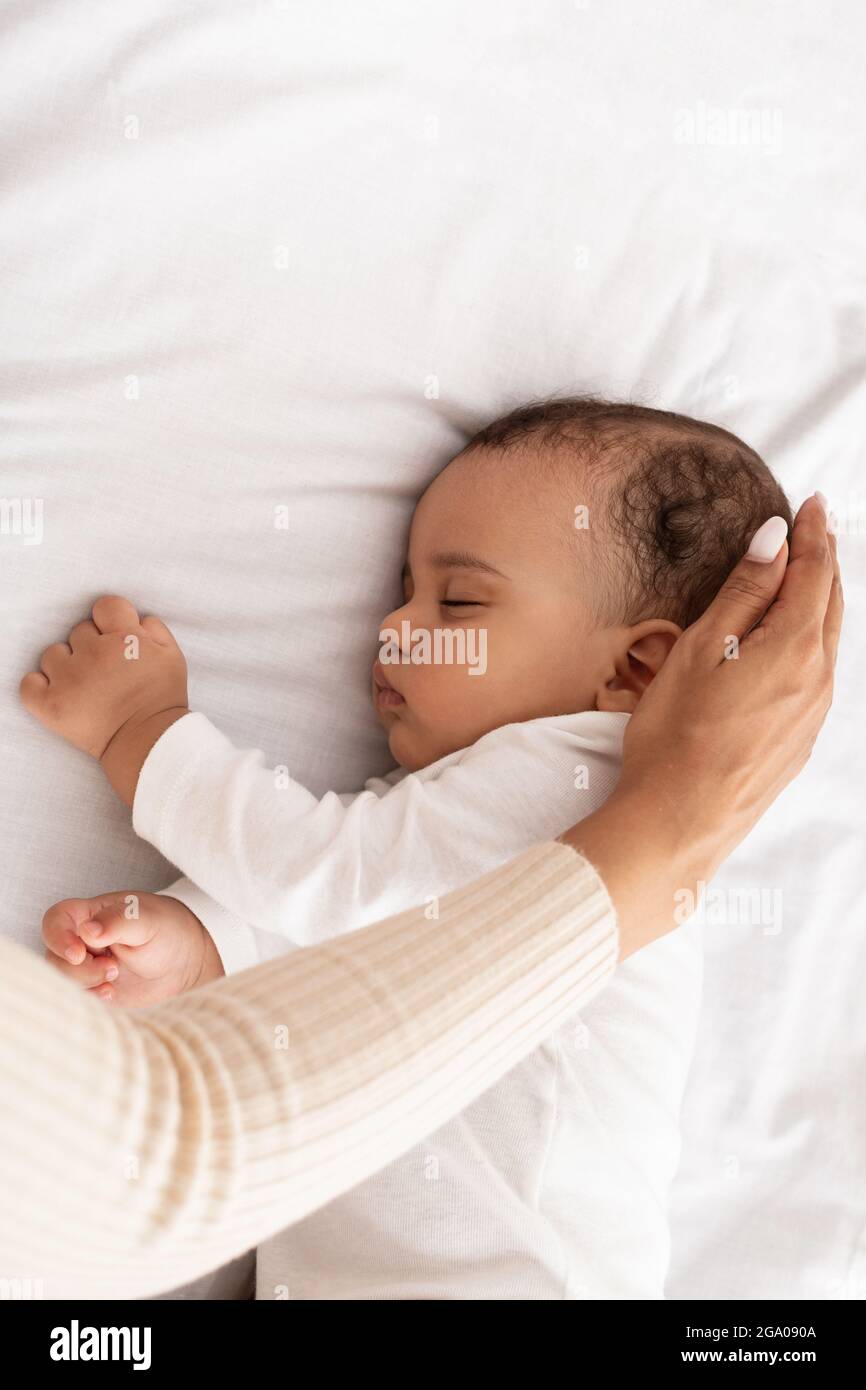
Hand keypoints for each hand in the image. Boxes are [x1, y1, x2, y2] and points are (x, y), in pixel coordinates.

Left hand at [20, 595, 188, 760]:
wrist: (148, 744)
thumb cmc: (161, 700)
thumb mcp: (173, 656)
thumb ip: (153, 629)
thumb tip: (134, 620)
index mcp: (126, 638)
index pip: (106, 606)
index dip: (111, 621)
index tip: (116, 639)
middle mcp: (95, 654)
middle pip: (79, 631)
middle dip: (92, 646)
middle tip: (107, 671)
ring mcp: (69, 679)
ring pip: (53, 653)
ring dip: (66, 665)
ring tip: (85, 686)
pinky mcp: (50, 704)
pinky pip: (29, 683)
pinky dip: (40, 687)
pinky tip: (59, 693)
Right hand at [41, 889, 224, 1007]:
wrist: (185, 961)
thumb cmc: (166, 929)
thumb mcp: (148, 919)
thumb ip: (118, 921)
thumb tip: (87, 930)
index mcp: (89, 915)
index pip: (55, 921)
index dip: (58, 938)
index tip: (79, 954)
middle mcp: (81, 941)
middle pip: (54, 957)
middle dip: (79, 969)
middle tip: (112, 968)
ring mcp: (85, 967)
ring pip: (61, 980)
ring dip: (85, 983)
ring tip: (114, 975)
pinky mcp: (93, 989)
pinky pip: (77, 998)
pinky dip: (89, 999)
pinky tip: (110, 993)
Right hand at [564, 494, 842, 958]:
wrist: (678, 822)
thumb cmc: (675, 735)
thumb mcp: (699, 648)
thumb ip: (743, 591)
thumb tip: (776, 539)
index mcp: (795, 648)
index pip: (815, 573)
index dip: (814, 534)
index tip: (813, 504)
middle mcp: (818, 679)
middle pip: (831, 605)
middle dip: (825, 562)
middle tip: (816, 529)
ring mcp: (813, 715)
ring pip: (829, 641)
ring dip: (821, 602)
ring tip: (808, 576)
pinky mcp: (799, 741)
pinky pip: (819, 674)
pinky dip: (814, 641)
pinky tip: (796, 641)